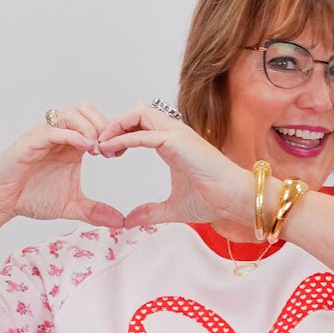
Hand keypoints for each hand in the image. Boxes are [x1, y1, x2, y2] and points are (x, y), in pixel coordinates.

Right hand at [0, 104, 126, 228]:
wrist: (0, 201)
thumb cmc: (30, 197)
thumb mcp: (71, 205)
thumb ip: (95, 211)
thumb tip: (121, 222)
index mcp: (70, 144)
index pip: (95, 122)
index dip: (111, 133)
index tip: (120, 153)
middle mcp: (58, 135)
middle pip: (86, 109)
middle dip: (103, 125)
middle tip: (111, 149)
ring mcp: (43, 135)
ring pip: (71, 114)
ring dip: (89, 128)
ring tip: (98, 149)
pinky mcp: (30, 141)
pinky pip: (53, 129)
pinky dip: (72, 135)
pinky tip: (85, 149)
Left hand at [96, 103, 254, 241]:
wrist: (235, 199)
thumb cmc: (213, 200)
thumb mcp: (172, 208)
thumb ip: (150, 212)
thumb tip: (129, 221)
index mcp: (171, 143)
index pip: (140, 124)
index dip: (120, 133)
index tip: (106, 152)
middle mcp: (173, 132)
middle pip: (136, 111)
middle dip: (113, 124)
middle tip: (98, 145)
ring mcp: (176, 133)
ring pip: (138, 112)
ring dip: (115, 125)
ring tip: (101, 144)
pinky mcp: (177, 141)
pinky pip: (143, 133)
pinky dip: (123, 138)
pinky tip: (109, 150)